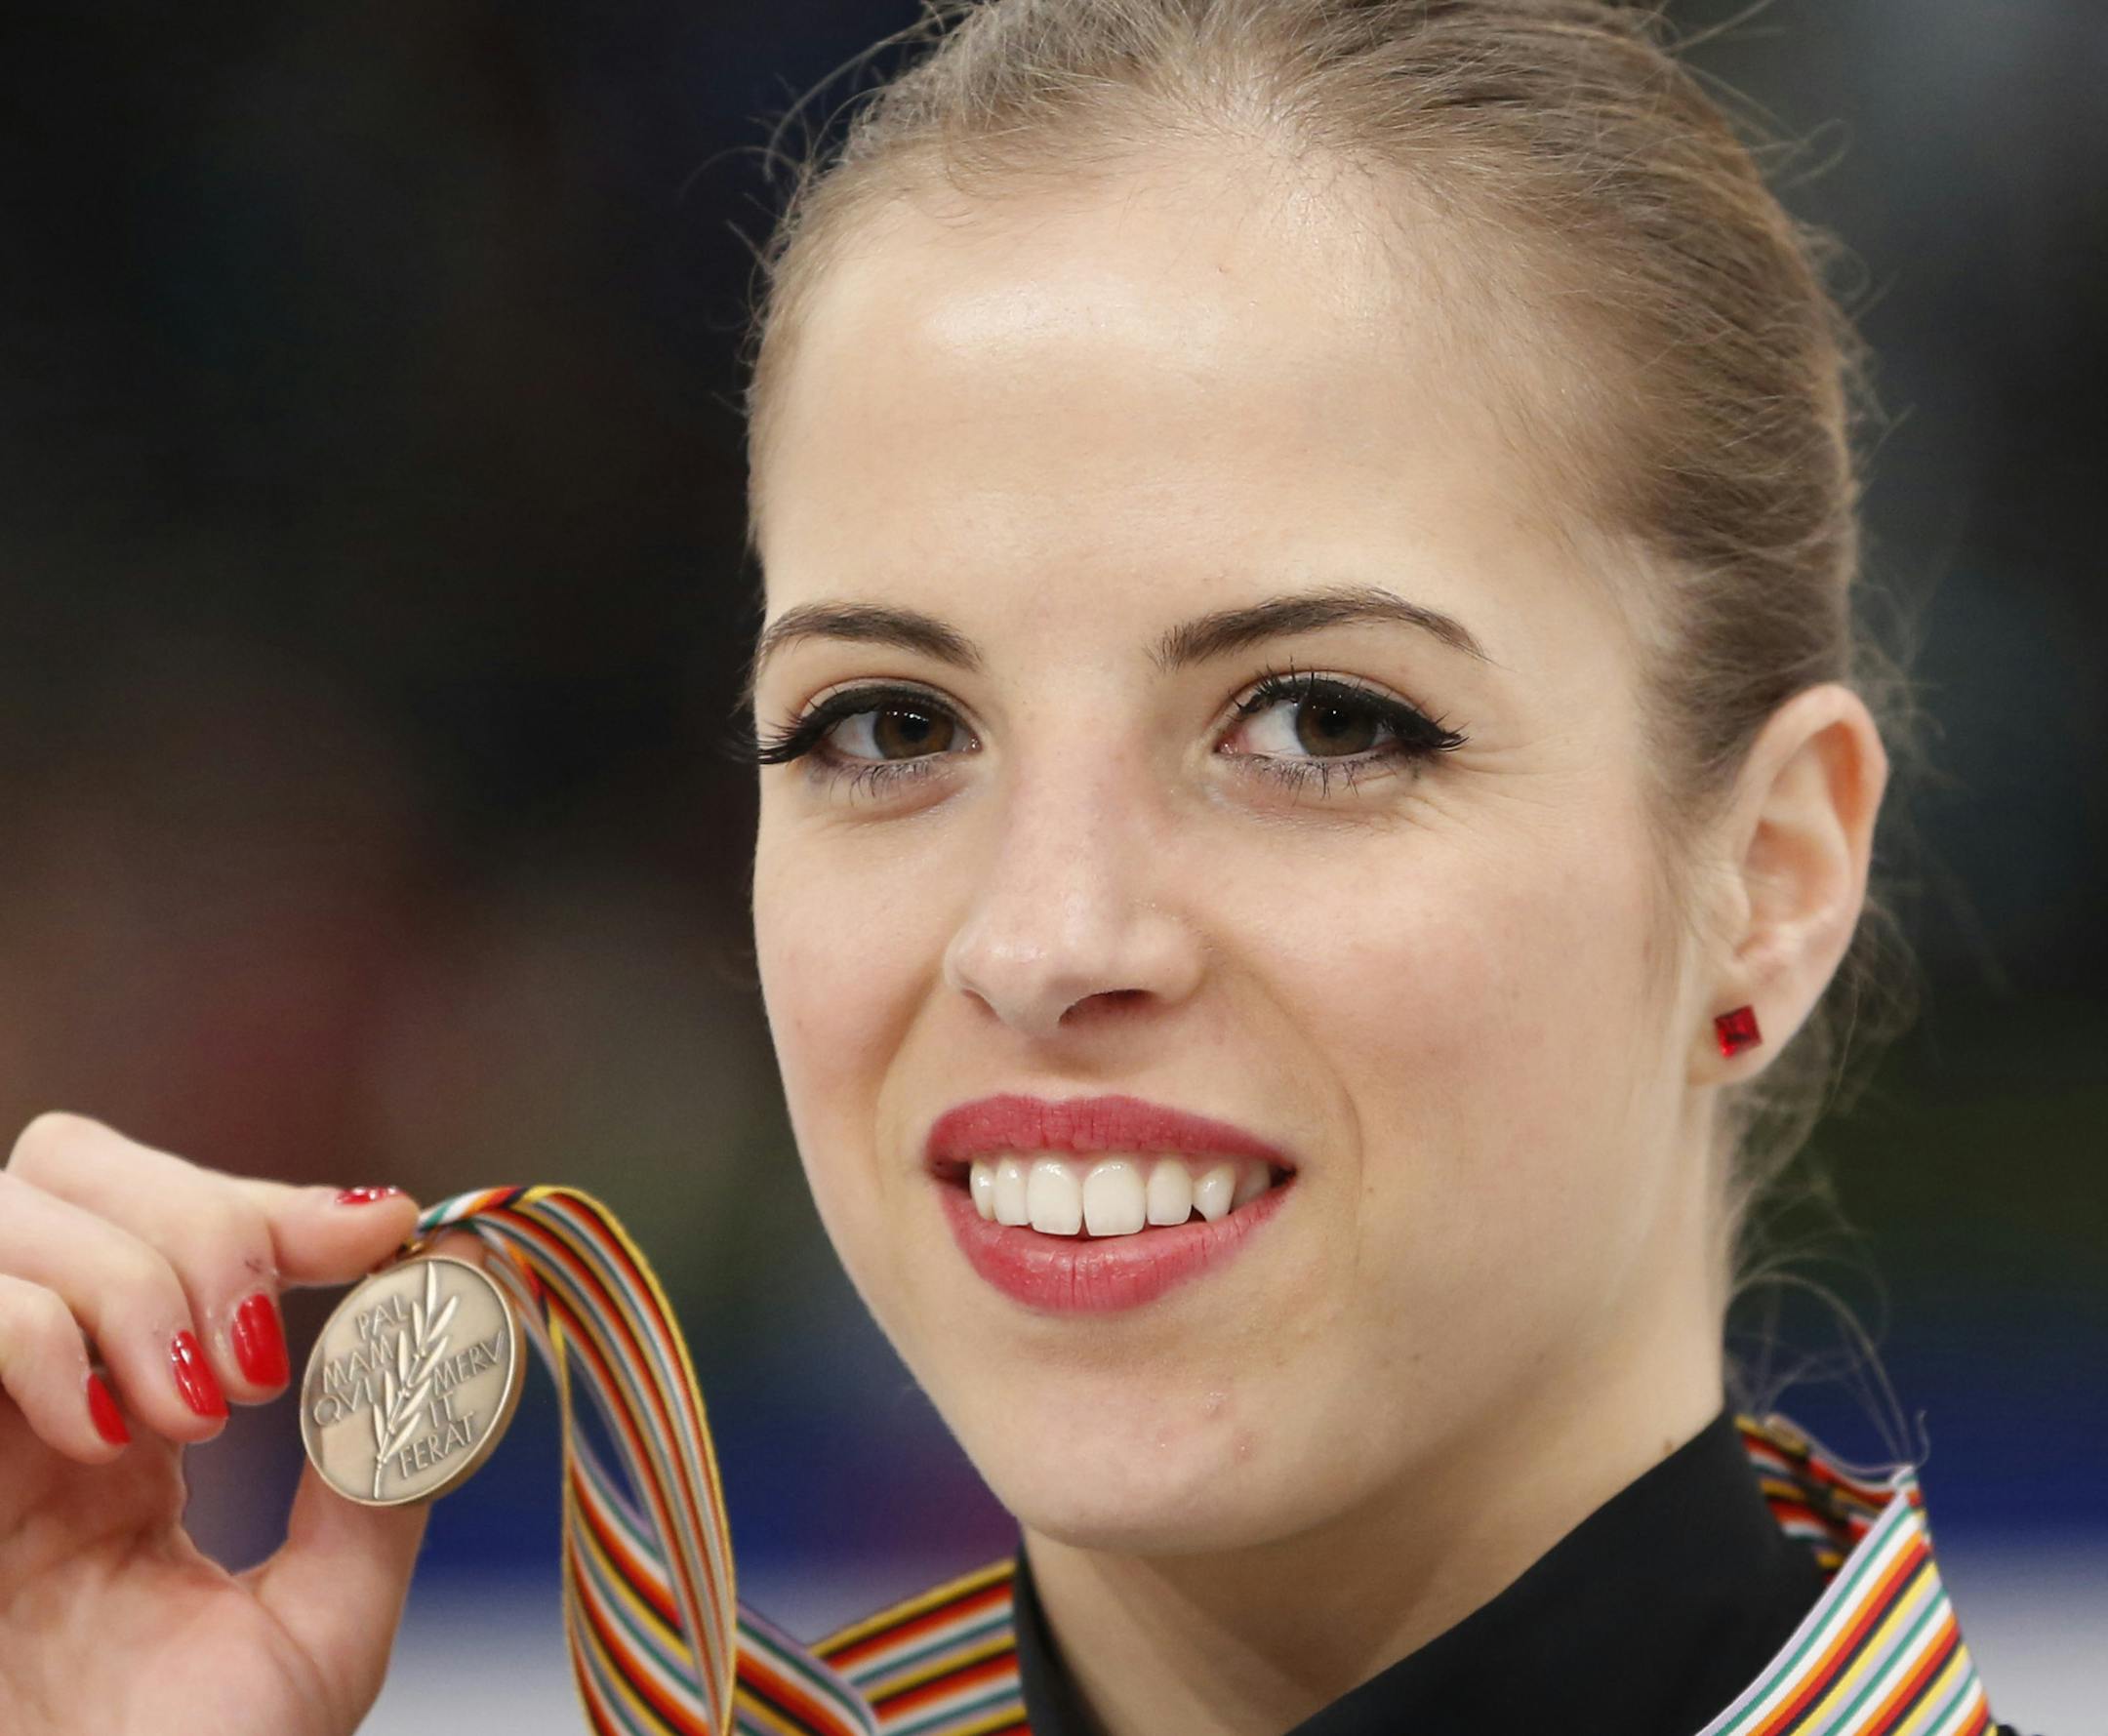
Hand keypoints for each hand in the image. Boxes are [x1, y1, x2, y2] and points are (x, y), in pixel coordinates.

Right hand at [0, 1111, 431, 1735]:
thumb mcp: (321, 1622)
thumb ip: (380, 1477)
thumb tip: (451, 1307)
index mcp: (125, 1419)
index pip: (178, 1219)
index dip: (277, 1201)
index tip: (381, 1232)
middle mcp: (30, 1396)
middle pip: (77, 1166)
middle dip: (200, 1216)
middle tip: (254, 1360)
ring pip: (20, 1205)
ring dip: (132, 1280)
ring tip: (188, 1420)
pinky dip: (39, 1331)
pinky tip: (101, 1439)